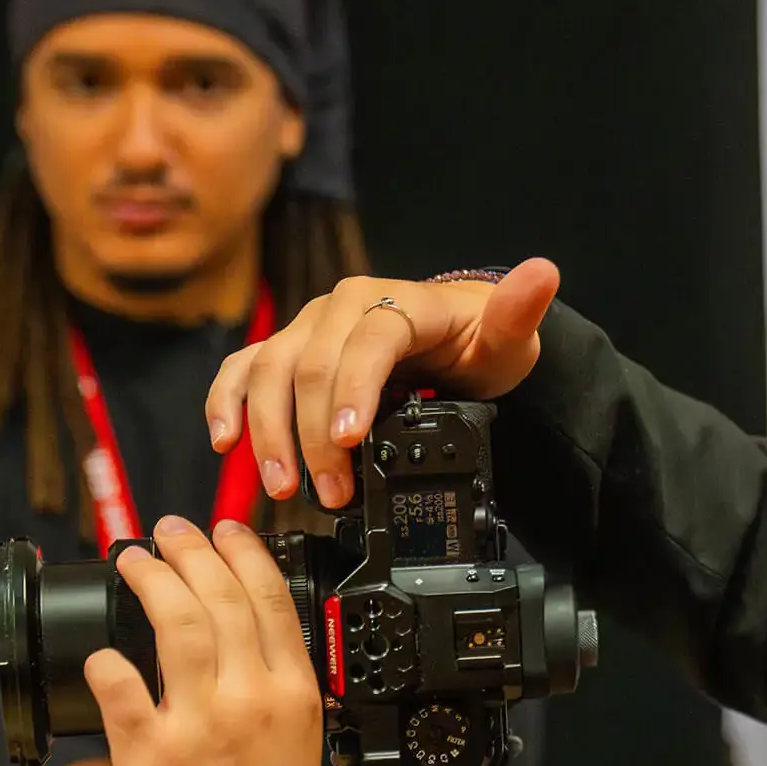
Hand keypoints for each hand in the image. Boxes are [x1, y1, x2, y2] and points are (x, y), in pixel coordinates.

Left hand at [84, 516, 335, 765]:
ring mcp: (198, 726)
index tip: (224, 530)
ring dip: (150, 580)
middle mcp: (250, 700)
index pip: (271, 600)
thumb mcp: (298, 742)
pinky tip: (103, 652)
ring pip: (174, 624)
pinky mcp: (149, 758)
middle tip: (168, 532)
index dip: (243, 554)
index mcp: (294, 694)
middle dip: (191, 551)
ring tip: (134, 560)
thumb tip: (235, 645)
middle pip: (219, 598)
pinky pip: (121, 687)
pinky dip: (108, 662)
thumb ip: (271, 690)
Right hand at [205, 258, 561, 510]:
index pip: (366, 342)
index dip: (352, 390)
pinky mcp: (286, 349)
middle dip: (312, 435)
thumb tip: (542, 273)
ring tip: (281, 484)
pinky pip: (245, 371)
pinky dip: (228, 403)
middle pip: (310, 365)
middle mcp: (340, 307)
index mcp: (393, 302)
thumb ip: (518, 313)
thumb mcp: (506, 337)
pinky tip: (225, 441)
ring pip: (269, 371)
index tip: (348, 440)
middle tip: (328, 492)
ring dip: (268, 430)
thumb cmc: (476, 341)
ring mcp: (308, 328)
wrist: (452, 335)